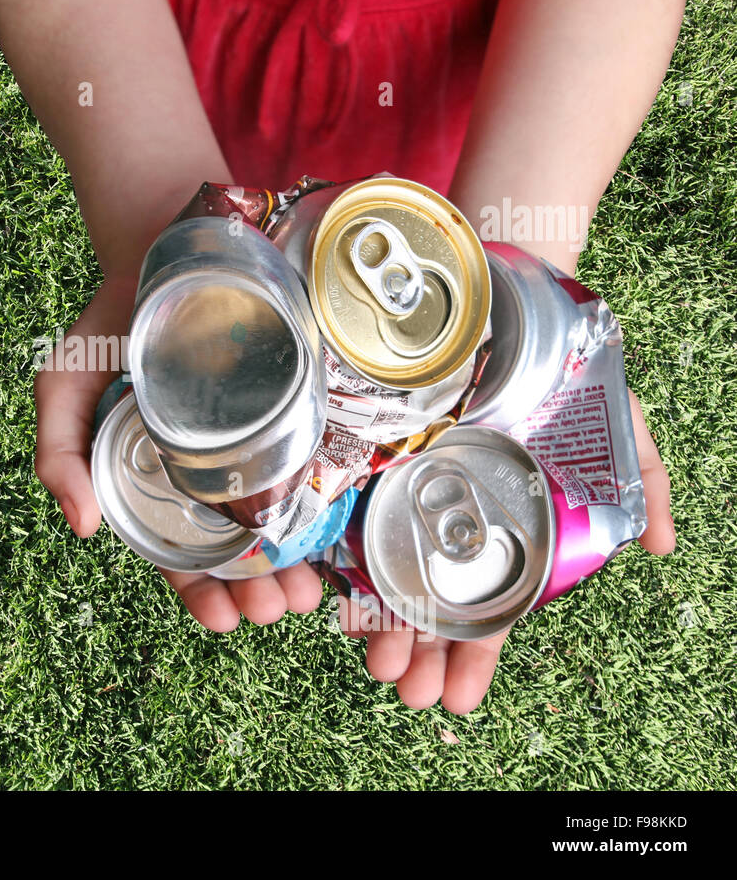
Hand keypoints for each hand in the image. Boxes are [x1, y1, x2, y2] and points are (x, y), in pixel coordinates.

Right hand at [35, 273, 325, 629]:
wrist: (168, 250)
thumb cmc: (111, 325)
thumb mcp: (64, 383)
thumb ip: (58, 451)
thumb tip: (81, 527)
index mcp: (154, 477)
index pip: (175, 551)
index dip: (197, 591)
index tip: (223, 619)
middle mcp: (206, 469)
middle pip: (235, 548)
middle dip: (254, 589)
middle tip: (277, 609)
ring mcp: (253, 441)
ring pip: (278, 520)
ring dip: (294, 565)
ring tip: (308, 592)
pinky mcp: (293, 410)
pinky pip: (312, 466)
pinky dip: (324, 509)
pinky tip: (336, 536)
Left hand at [342, 389, 674, 712]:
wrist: (505, 298)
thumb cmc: (561, 367)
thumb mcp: (615, 426)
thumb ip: (640, 484)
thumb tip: (665, 547)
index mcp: (501, 527)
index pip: (486, 604)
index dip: (473, 654)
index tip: (459, 698)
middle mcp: (448, 516)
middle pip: (427, 599)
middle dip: (418, 652)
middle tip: (407, 691)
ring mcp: (400, 489)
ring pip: (381, 568)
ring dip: (377, 622)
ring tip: (375, 662)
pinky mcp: (361, 456)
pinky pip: (341, 514)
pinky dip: (335, 559)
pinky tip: (331, 600)